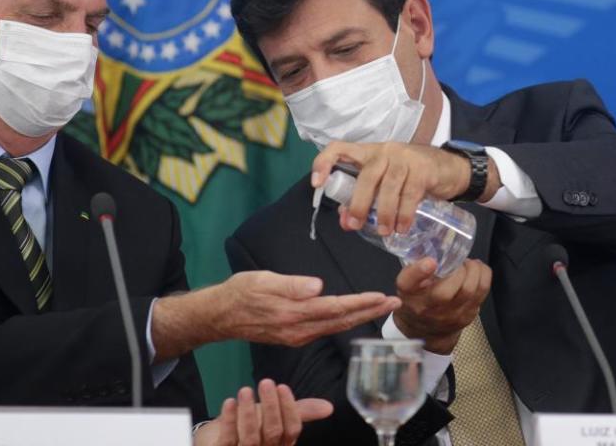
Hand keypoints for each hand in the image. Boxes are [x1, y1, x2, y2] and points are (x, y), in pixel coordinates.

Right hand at [151, 271, 399, 359]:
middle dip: (369, 312)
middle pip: (342, 321)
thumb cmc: (240, 292)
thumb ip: (291, 284)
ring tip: (379, 307)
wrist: (220, 315)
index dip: (361, 303)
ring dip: (359, 317)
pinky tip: (352, 315)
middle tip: (394, 302)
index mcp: (294, 313)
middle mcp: (299, 329)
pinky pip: (325, 329)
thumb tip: (318, 286)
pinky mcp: (294, 336)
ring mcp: (297, 336)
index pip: (336, 307)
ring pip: (336, 327)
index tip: (382, 297)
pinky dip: (343, 321)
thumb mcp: (262, 280)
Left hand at [194, 379, 332, 445]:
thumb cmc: (253, 425)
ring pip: (252, 437)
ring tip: (245, 390)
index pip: (292, 430)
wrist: (220, 437)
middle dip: (271, 406)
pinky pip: (229, 439)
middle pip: (273, 432)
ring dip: (249, 412)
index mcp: (283, 443)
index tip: (282, 386)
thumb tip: (329, 407)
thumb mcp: (277, 415)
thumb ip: (301, 411)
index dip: (289, 409)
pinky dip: (230, 420)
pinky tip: (229, 402)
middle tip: (266, 382)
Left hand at [311, 141, 496, 235]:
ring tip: (385, 232)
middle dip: (359, 203)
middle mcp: (384, 151)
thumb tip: (345, 221)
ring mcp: (404, 158)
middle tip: (356, 225)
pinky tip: (403, 227)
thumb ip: (363, 200)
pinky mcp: (423, 169)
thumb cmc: (409, 176)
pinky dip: (405, 214)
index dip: (324, 163)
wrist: (449, 168)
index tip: (317, 184)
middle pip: (366, 176)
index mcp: (367, 152)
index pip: (339, 148)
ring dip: (384, 213)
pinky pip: (410, 194)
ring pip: (388, 186)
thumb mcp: (384, 184)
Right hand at [393, 258, 491, 353]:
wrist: (425, 329)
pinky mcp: (467, 316)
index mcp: (408, 294)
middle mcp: (426, 308)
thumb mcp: (407, 283)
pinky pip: (481, 293)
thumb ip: (416, 268)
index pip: (408, 283)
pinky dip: (483, 276)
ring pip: (468, 290)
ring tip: (469, 264)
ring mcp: (449, 315)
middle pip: (444, 292)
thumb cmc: (417, 299)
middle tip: (458, 261)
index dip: (419, 271)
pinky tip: (477, 270)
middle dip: (457, 270)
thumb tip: (437, 253)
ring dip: (474, 271)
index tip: (430, 261)